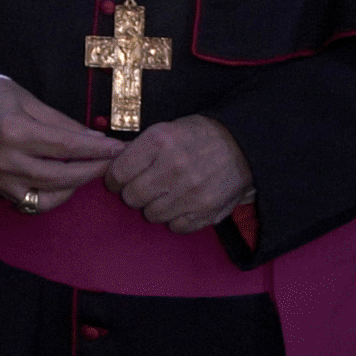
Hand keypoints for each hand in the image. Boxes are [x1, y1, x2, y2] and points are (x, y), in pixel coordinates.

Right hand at [0, 76, 124, 213]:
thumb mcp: (27, 99)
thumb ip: (61, 122)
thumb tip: (94, 138)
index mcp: (15, 131)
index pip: (67, 146)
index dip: (97, 149)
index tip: (118, 148)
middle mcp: (7, 160)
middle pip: (62, 175)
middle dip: (93, 169)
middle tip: (111, 161)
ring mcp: (1, 179)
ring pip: (49, 196)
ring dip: (75, 186)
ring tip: (88, 171)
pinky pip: (32, 203)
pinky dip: (53, 196)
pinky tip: (64, 183)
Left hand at [105, 114, 253, 232]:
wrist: (243, 145)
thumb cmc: (198, 136)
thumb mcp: (166, 129)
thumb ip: (139, 149)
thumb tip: (111, 166)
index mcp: (159, 142)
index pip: (118, 173)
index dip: (114, 179)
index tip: (118, 180)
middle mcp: (173, 168)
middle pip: (132, 197)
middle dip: (132, 193)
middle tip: (142, 187)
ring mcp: (190, 193)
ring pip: (151, 214)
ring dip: (153, 207)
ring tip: (164, 194)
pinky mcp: (205, 212)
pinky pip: (175, 226)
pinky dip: (174, 218)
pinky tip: (180, 204)